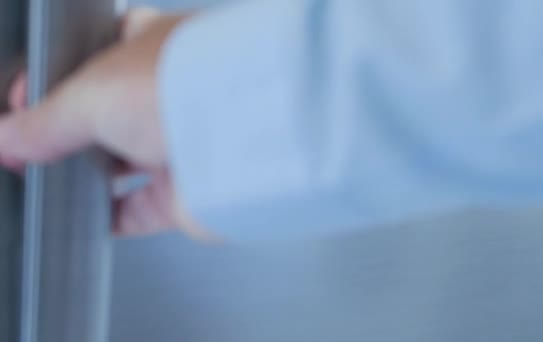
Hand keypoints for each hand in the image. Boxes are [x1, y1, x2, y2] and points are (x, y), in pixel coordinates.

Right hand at [0, 8, 209, 239]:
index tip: (21, 99)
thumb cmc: (188, 85)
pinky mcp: (187, 191)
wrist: (248, 135)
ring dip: (86, 174)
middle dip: (68, 129)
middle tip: (33, 144)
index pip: (94, 56)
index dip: (54, 76)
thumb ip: (45, 120)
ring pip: (122, 162)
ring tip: (49, 179)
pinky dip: (112, 216)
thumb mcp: (92, 92)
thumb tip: (8, 137)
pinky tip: (86, 217)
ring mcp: (179, 143)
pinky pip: (141, 210)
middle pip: (106, 114)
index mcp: (150, 49)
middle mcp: (168, 95)